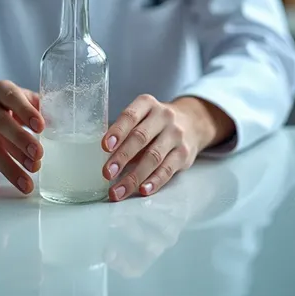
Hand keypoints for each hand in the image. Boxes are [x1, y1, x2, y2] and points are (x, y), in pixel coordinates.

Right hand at [0, 80, 44, 195]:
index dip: (26, 112)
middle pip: (1, 124)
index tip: (41, 127)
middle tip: (38, 156)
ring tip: (27, 183)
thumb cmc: (6, 102)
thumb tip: (61, 123)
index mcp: (1, 90)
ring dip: (9, 167)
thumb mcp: (21, 96)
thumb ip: (40, 107)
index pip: (13, 98)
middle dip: (20, 141)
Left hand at [102, 94, 232, 201]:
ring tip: (118, 191)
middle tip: (107, 173)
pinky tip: (142, 190)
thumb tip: (102, 155)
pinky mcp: (184, 154)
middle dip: (122, 157)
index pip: (130, 116)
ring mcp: (176, 135)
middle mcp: (163, 117)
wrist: (192, 122)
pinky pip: (167, 170)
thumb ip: (125, 130)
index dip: (117, 131)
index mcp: (147, 104)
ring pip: (153, 158)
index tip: (104, 147)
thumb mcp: (142, 115)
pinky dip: (154, 181)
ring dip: (134, 177)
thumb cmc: (155, 121)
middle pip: (140, 138)